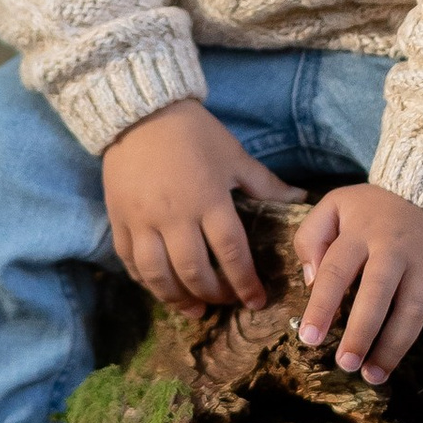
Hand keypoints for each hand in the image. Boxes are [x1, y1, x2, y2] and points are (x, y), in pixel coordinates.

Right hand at [102, 101, 299, 308]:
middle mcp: (175, 217)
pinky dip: (145, 281)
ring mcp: (143, 221)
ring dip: (177, 298)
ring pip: (159, 275)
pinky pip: (130, 261)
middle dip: (214, 294)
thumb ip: (266, 184)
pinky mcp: (120, 219)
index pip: (232, 254)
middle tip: (226, 301)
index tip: (257, 300)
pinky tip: (160, 288)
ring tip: (193, 310)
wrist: (141, 112)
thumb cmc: (194, 133)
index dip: (246, 283)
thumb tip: (302, 199)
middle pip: (194, 272)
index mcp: (209, 201)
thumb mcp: (234, 156)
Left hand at [293, 185, 422, 387]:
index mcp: (361, 234)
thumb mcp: (336, 204)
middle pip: (378, 295)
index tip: (310, 338)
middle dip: (361, 332)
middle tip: (346, 363)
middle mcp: (395, 251)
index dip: (321, 306)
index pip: (336, 272)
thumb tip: (309, 279)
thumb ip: (311, 236)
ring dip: (395, 347)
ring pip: (414, 311)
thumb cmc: (377, 206)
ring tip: (374, 374)